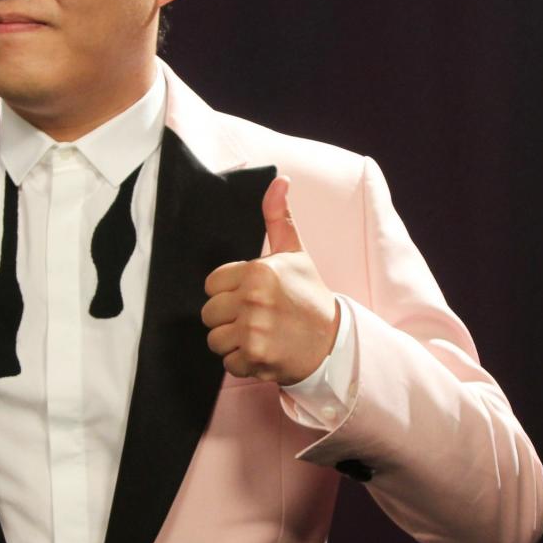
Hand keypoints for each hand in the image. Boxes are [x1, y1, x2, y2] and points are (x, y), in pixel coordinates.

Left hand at [202, 175, 339, 383]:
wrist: (333, 341)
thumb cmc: (309, 296)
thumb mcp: (296, 254)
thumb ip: (279, 218)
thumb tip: (279, 180)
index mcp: (258, 271)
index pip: (212, 284)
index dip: (228, 292)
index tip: (250, 297)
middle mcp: (254, 298)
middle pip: (209, 313)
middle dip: (228, 319)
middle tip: (256, 319)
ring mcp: (254, 329)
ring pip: (215, 339)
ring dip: (233, 342)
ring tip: (258, 336)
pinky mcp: (255, 356)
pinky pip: (227, 362)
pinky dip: (243, 362)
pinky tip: (263, 352)